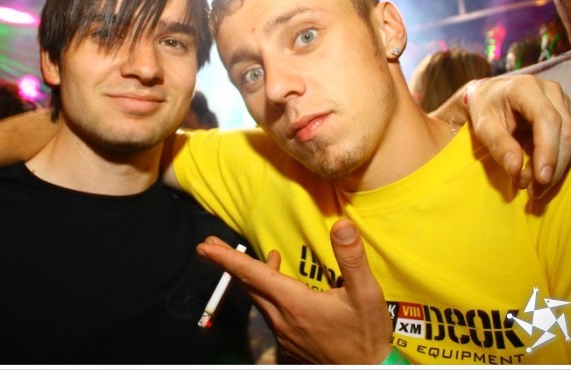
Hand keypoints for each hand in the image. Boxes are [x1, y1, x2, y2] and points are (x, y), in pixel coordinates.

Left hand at [196, 219, 393, 363]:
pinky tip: (280, 291)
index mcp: (293, 302)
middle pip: (247, 285)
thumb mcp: (366, 294)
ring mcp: (283, 334)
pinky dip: (268, 296)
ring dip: (251, 278)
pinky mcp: (289, 345)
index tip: (204, 247)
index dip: (225, 258)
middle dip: (227, 264)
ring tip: (252, 262)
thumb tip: (341, 225)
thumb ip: (352, 258)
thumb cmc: (367, 337)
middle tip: (210, 247)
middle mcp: (281, 318)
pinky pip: (270, 315)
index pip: (251, 274)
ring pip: (259, 300)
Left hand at [445, 75, 570, 197]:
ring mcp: (564, 101)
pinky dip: (564, 161)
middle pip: (566, 133)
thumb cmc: (484, 108)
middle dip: (554, 167)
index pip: (548, 120)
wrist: (490, 95)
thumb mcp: (482, 126)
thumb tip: (516, 170)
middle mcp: (551, 91)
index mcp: (527, 88)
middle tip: (535, 191)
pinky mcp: (570, 113)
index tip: (541, 178)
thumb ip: (498, 145)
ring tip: (534, 186)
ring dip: (559, 168)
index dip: (548, 151)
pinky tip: (544, 173)